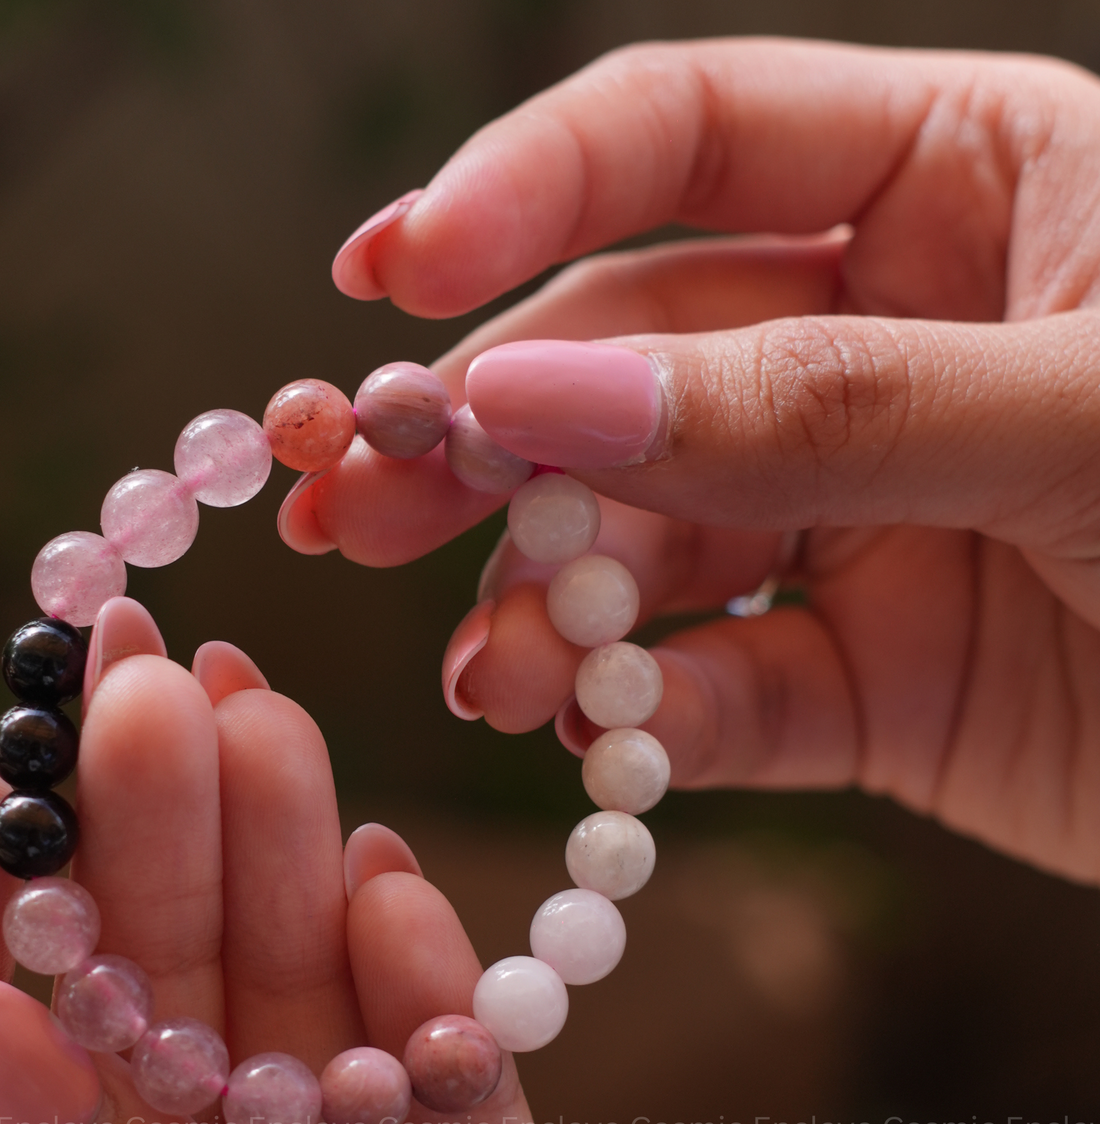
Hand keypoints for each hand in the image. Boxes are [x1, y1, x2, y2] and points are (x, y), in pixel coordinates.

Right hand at [302, 38, 1099, 885]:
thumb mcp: (1089, 413)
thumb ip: (816, 406)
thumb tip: (536, 394)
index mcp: (962, 188)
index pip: (693, 141)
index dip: (524, 193)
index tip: (395, 283)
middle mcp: (885, 344)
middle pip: (626, 362)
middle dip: (485, 431)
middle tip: (354, 495)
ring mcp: (863, 521)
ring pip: (645, 541)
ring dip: (543, 596)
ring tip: (480, 658)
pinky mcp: (867, 682)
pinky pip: (714, 691)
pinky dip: (635, 716)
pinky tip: (571, 725)